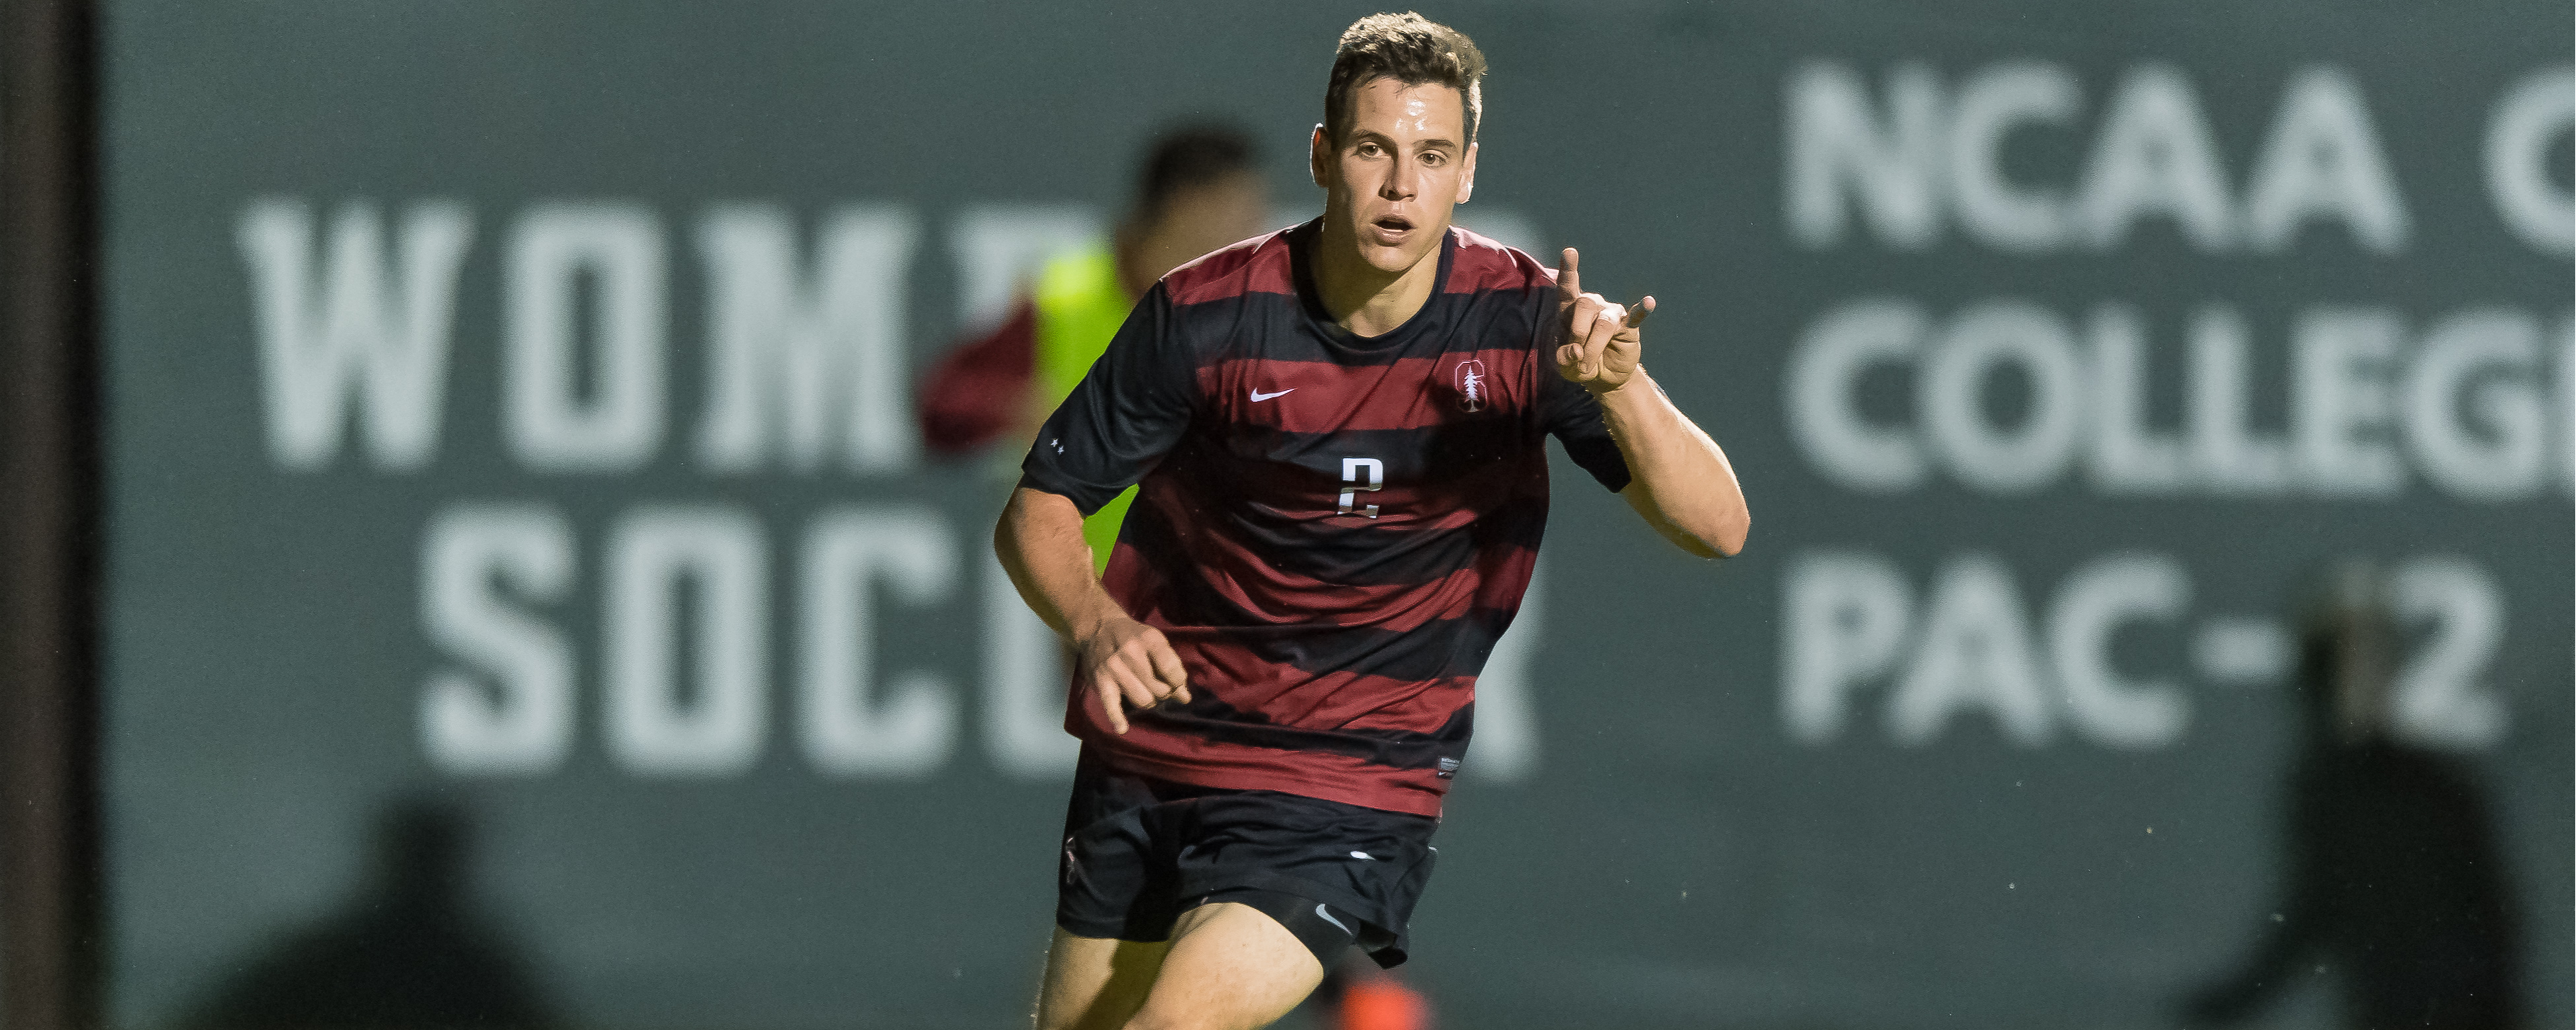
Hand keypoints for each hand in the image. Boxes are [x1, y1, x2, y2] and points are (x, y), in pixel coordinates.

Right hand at [1075, 613, 1189, 733]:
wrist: (1097, 627)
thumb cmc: (1133, 637)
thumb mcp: (1156, 642)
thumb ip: (1172, 668)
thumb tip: (1184, 698)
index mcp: (1149, 639)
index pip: (1171, 669)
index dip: (1178, 682)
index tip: (1175, 682)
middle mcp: (1131, 652)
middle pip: (1159, 689)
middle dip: (1164, 692)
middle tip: (1159, 687)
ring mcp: (1114, 667)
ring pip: (1142, 700)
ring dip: (1149, 701)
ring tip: (1146, 692)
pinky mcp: (1101, 681)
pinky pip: (1111, 704)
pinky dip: (1117, 718)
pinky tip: (1122, 728)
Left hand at [1552, 247, 1653, 393]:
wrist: (1603, 377)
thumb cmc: (1579, 365)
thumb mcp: (1565, 366)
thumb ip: (1564, 358)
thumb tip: (1576, 352)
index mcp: (1570, 309)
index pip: (1568, 286)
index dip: (1569, 270)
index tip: (1570, 252)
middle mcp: (1592, 305)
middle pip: (1584, 304)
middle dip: (1578, 333)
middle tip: (1576, 357)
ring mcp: (1611, 314)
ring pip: (1603, 323)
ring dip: (1593, 348)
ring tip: (1587, 367)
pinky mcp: (1628, 327)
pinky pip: (1635, 316)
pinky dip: (1641, 310)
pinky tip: (1648, 302)